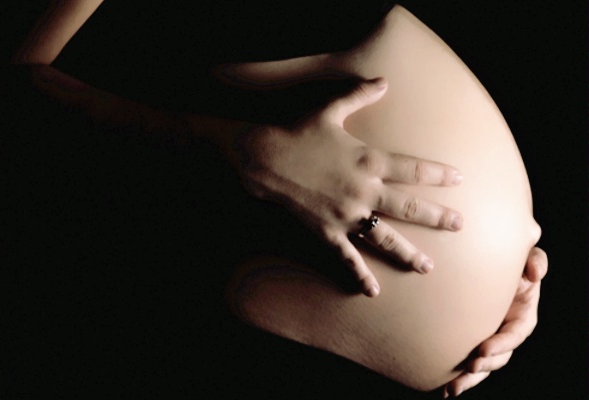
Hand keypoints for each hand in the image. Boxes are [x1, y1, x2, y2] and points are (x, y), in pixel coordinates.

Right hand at [236, 78, 463, 296]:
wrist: (264, 157)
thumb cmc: (299, 131)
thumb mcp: (331, 109)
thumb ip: (360, 95)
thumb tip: (383, 81)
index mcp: (369, 159)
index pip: (413, 170)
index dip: (439, 175)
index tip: (459, 179)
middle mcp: (364, 190)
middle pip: (409, 207)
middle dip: (438, 217)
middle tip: (459, 225)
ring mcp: (346, 214)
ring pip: (385, 238)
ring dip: (409, 253)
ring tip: (428, 267)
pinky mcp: (327, 230)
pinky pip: (347, 257)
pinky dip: (359, 275)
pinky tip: (372, 291)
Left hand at [443, 246, 547, 397]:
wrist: (485, 259)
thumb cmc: (510, 258)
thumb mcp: (527, 256)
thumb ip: (535, 261)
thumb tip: (535, 273)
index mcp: (522, 315)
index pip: (515, 334)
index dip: (501, 344)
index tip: (483, 349)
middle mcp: (506, 330)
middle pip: (499, 356)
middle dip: (485, 366)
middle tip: (469, 367)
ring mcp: (489, 337)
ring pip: (483, 365)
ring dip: (469, 379)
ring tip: (452, 388)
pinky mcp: (471, 340)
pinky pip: (466, 360)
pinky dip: (457, 376)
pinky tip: (442, 388)